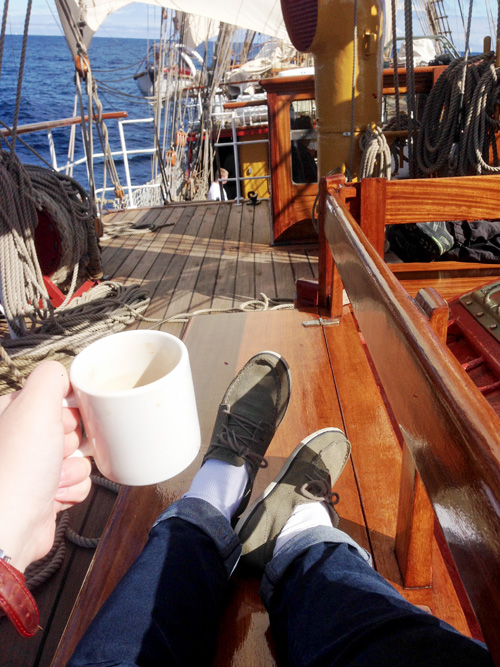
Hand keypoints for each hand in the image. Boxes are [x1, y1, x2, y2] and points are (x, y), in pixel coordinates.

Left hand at [0, 361, 91, 571]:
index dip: (65, 409)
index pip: (52, 400)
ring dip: (74, 468)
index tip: (64, 418)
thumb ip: (51, 377)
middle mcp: (17, 443)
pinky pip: (77, 483)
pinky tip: (55, 494)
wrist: (9, 528)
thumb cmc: (15, 471)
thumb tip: (63, 373)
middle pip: (69, 428)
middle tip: (57, 450)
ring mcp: (30, 471)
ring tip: (53, 478)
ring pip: (77, 457)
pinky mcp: (43, 497)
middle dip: (72, 441)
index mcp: (9, 416)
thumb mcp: (34, 405)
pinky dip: (72, 489)